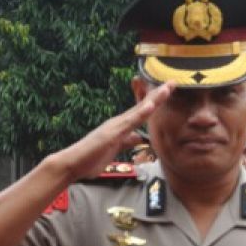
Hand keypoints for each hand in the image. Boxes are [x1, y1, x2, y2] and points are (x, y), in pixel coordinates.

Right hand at [49, 80, 172, 181]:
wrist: (72, 164)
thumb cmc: (91, 158)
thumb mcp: (115, 149)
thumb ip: (127, 141)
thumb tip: (138, 137)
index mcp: (122, 126)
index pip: (142, 111)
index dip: (155, 100)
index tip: (168, 90)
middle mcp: (120, 122)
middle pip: (143, 105)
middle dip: (159, 94)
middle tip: (173, 81)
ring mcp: (117, 126)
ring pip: (140, 109)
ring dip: (154, 98)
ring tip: (168, 87)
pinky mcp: (113, 133)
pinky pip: (131, 122)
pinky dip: (141, 113)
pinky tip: (151, 105)